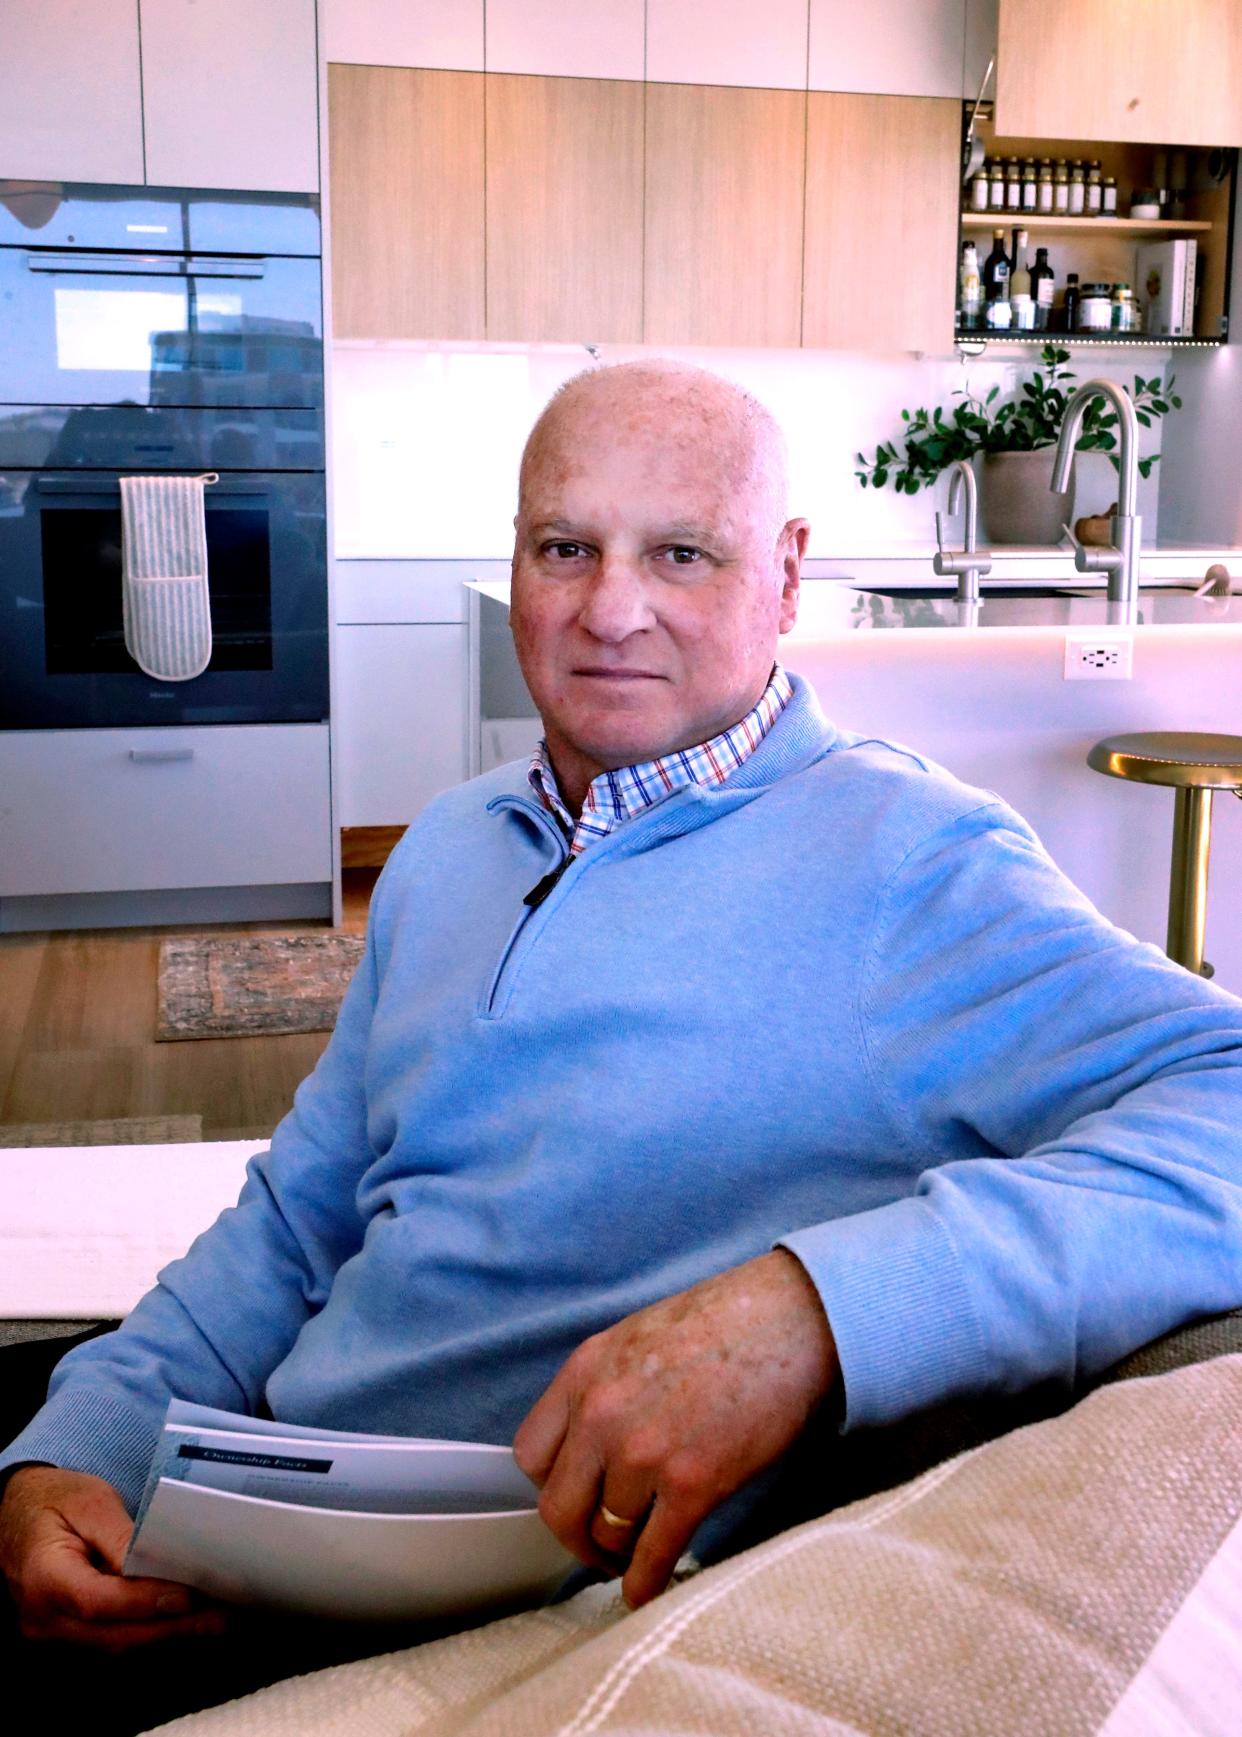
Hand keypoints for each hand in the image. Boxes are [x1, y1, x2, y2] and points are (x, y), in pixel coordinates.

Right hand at [0, 1465, 230, 1651]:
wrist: (16, 1512)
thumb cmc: (54, 1501)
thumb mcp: (90, 1502)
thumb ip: (121, 1537)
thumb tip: (160, 1569)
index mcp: (42, 1576)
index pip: (97, 1601)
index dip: (145, 1603)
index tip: (188, 1596)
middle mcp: (43, 1616)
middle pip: (112, 1634)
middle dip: (170, 1628)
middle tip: (220, 1617)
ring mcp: (52, 1631)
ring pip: (115, 1645)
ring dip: (166, 1635)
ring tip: (213, 1620)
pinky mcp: (67, 1633)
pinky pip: (110, 1640)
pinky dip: (148, 1632)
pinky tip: (182, 1621)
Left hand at [513, 1249, 838, 1609]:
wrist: (792, 1319)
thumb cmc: (724, 1324)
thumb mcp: (637, 1339)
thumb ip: (604, 1389)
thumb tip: (591, 1449)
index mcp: (584, 1372)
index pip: (531, 1454)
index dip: (552, 1484)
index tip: (576, 1496)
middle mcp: (601, 1413)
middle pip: (558, 1508)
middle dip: (577, 1537)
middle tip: (600, 1546)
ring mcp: (644, 1451)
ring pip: (607, 1535)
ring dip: (621, 1553)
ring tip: (640, 1552)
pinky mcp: (693, 1484)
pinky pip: (652, 1555)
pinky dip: (646, 1582)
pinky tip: (649, 1588)